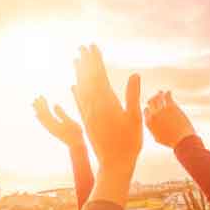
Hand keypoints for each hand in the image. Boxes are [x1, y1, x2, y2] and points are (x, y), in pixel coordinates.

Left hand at [33, 96, 84, 147]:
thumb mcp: (70, 122)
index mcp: (54, 123)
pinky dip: (39, 117)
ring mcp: (50, 129)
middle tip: (37, 97)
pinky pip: (42, 123)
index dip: (43, 103)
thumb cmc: (75, 133)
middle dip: (39, 105)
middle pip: (41, 114)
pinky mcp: (51, 131)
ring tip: (34, 103)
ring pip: (41, 118)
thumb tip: (54, 105)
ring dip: (38, 110)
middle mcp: (49, 126)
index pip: (45, 111)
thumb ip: (61, 113)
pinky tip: (37, 115)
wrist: (75, 144)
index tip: (41, 96)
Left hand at [72, 45, 141, 203]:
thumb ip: (132, 95)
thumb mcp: (135, 117)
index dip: (95, 60)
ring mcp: (88, 114)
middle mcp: (93, 105)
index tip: (93, 46)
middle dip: (85, 62)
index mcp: (106, 102)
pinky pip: (79, 102)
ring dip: (79, 74)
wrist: (114, 163)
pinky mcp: (87, 122)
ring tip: (75, 60)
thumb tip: (134, 75)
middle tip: (82, 47)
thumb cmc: (129, 142)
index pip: (98, 75)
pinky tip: (74, 86)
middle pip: (87, 78)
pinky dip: (76, 92)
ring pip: (81, 88)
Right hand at [144, 90, 196, 147]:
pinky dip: (167, 93)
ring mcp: (161, 110)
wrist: (182, 140)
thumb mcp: (157, 138)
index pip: (145, 111)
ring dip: (159, 94)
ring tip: (161, 93)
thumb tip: (153, 126)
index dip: (149, 108)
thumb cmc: (172, 141)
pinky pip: (167, 96)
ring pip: (158, 97)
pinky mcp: (171, 107)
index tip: (152, 106)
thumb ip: (153, 130)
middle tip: (155, 97)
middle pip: (150, 102)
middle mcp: (153, 115)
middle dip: (152, 99)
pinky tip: (169, 92)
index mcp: (149, 123)